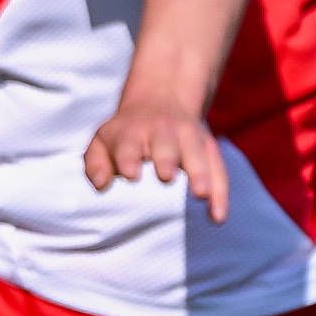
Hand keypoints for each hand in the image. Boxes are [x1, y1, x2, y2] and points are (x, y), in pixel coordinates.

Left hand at [84, 96, 228, 221]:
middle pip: (166, 145)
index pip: (128, 144)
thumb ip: (96, 163)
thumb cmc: (126, 134)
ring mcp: (189, 139)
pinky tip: (217, 217)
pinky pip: (218, 170)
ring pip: (197, 155)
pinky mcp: (209, 149)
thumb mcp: (103, 141)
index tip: (131, 174)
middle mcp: (163, 132)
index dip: (129, 157)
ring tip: (200, 195)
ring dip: (200, 174)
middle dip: (166, 159)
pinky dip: (219, 193)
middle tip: (166, 177)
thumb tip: (101, 185)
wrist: (163, 98)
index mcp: (133, 131)